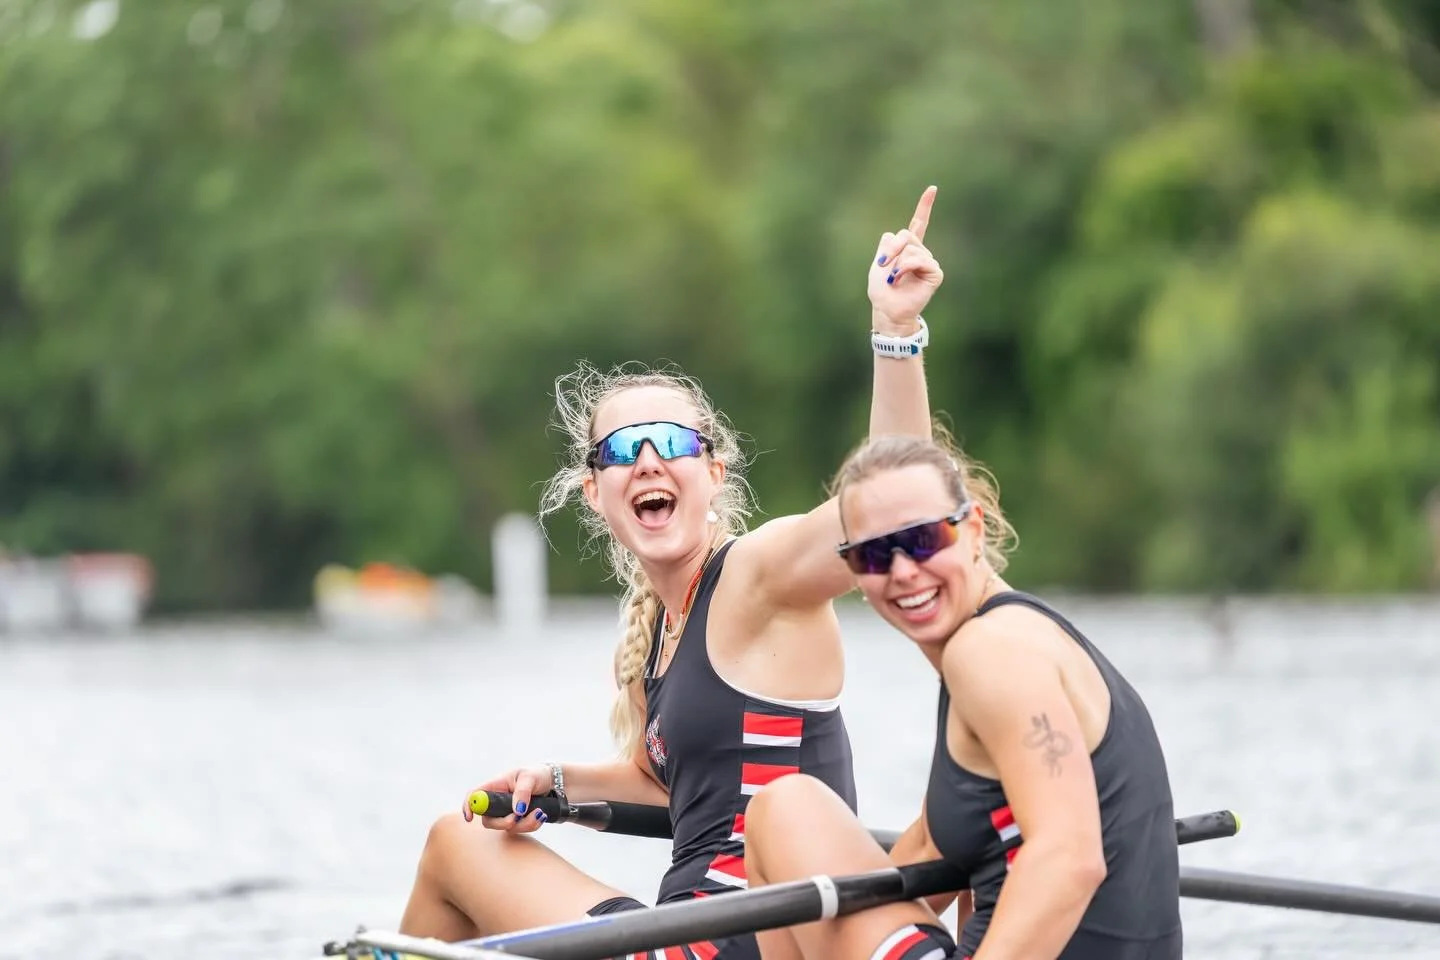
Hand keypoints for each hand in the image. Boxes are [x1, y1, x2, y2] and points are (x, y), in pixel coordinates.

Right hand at [461, 764, 553, 832]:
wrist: (554, 783)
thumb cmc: (538, 775)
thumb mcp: (530, 777)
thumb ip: (522, 792)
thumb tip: (517, 810)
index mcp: (496, 786)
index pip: (474, 795)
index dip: (469, 806)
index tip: (470, 818)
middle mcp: (498, 801)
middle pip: (488, 820)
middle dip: (502, 823)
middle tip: (516, 818)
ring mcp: (507, 813)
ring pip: (507, 827)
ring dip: (524, 824)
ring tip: (540, 812)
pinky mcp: (518, 821)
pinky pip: (520, 830)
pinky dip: (531, 825)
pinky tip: (541, 815)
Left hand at [868, 185, 943, 332]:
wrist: (887, 309)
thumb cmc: (881, 290)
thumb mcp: (879, 262)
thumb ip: (887, 245)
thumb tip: (896, 235)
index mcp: (907, 248)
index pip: (918, 223)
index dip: (925, 206)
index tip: (933, 189)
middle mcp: (920, 252)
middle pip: (905, 234)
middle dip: (890, 249)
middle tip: (883, 266)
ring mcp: (928, 262)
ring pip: (911, 249)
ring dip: (896, 263)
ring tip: (893, 279)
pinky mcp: (935, 273)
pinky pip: (920, 260)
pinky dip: (905, 268)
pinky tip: (901, 279)